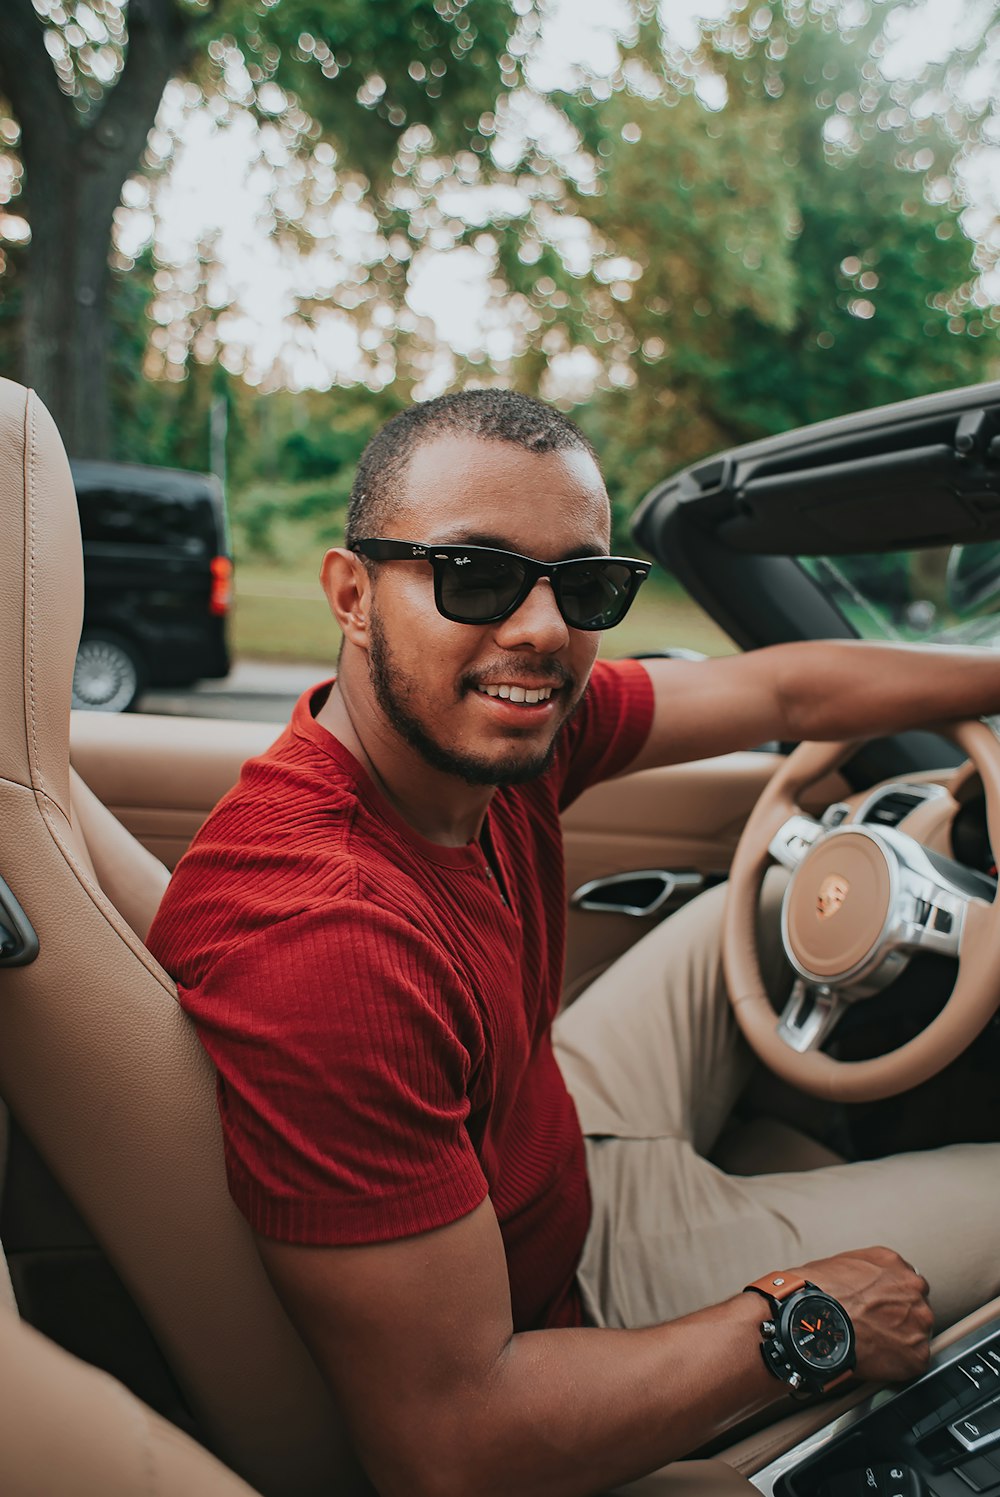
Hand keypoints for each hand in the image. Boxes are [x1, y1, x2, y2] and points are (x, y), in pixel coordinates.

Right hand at [791, 1245, 932, 1383]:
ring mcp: (919, 1321)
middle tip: (876, 1326)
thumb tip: (861, 1285)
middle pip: (914, 1305)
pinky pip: (914, 1361)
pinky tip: (877, 1359)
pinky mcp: (918, 1354)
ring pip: (916, 1333)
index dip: (890, 1296)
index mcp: (894, 1263)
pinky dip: (898, 1364)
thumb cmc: (820, 1291)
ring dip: (901, 1339)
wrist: (817, 1318)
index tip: (880, 1307)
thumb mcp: (842, 1263)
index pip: (903, 1281)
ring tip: (874, 1344)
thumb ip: (866, 1272)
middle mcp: (913, 1288)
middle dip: (899, 1316)